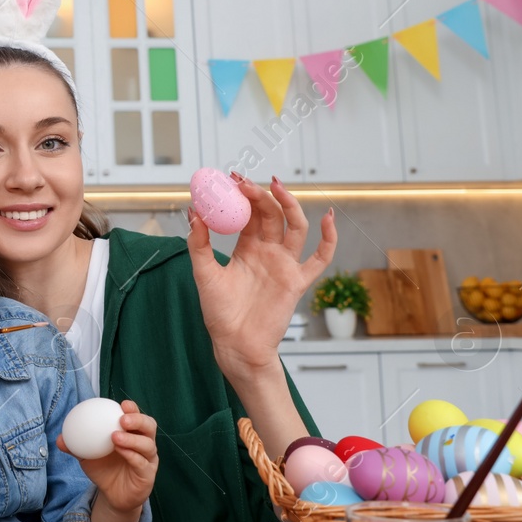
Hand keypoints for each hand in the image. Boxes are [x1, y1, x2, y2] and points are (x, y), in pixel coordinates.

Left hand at [57, 400, 156, 513]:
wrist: (112, 495)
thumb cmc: (104, 469)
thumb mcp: (87, 456)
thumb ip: (76, 446)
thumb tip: (59, 439)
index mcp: (132, 433)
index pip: (137, 417)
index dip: (133, 409)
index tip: (122, 404)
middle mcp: (144, 444)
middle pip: (149, 426)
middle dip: (138, 419)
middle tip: (122, 419)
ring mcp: (148, 460)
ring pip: (148, 445)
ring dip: (132, 439)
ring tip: (115, 436)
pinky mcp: (148, 475)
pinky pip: (142, 463)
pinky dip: (131, 456)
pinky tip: (119, 451)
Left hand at [187, 175, 335, 377]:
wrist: (235, 344)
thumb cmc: (219, 313)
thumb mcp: (203, 274)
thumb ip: (199, 244)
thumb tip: (193, 211)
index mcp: (247, 248)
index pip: (249, 214)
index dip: (242, 196)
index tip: (231, 178)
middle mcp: (269, 252)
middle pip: (271, 215)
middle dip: (260, 195)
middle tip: (244, 180)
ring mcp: (285, 265)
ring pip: (295, 227)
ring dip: (289, 205)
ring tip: (276, 186)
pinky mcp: (297, 281)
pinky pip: (320, 258)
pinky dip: (329, 238)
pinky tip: (328, 216)